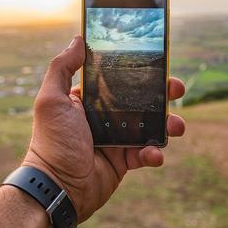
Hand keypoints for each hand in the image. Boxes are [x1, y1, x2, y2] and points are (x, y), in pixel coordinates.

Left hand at [22, 36, 185, 221]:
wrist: (58, 187)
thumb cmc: (52, 142)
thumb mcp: (50, 100)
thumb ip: (62, 68)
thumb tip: (78, 39)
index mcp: (88, 100)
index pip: (117, 79)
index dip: (138, 71)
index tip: (158, 62)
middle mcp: (104, 117)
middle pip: (140, 100)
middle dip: (162, 94)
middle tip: (177, 89)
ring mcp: (116, 139)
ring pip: (150, 126)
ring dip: (167, 124)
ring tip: (176, 127)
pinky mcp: (124, 161)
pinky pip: (146, 153)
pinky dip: (154, 153)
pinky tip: (154, 155)